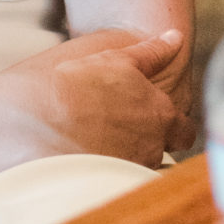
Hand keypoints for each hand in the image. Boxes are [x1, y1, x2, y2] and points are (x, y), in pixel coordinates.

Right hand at [5, 29, 193, 166]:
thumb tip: (175, 37)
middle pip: (165, 152)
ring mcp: (131, 168)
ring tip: (97, 144)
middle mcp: (153, 145)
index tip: (156, 121)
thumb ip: (151, 52)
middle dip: (155, 145)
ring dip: (126, 157)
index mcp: (159, 113)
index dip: (173, 127)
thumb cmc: (76, 85)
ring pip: (140, 166)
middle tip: (128, 134)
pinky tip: (88, 162)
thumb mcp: (115, 60)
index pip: (184, 130)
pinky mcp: (111, 185)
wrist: (39, 121)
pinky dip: (109, 173)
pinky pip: (118, 181)